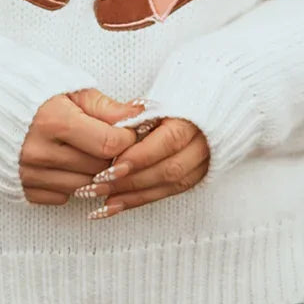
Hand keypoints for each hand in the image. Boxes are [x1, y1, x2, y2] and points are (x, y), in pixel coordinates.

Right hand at [19, 89, 147, 204]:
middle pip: (99, 169)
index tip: (126, 131)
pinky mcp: (20, 188)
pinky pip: (62, 197)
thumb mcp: (71, 89)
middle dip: (111, 156)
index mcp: (53, 121)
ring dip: (92, 172)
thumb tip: (140, 117)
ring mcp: (27, 173)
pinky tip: (64, 162)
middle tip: (107, 139)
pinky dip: (70, 183)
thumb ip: (106, 108)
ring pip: (84, 188)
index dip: (126, 139)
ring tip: (85, 150)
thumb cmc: (32, 90)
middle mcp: (39, 152)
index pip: (109, 144)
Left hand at [68, 101, 210, 215]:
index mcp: (194, 117)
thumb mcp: (148, 98)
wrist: (203, 104)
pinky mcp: (196, 175)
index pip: (169, 141)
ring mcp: (202, 162)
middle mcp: (203, 142)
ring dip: (134, 196)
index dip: (140, 157)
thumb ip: (134, 112)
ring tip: (103, 201)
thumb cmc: (168, 99)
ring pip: (170, 185)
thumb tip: (114, 126)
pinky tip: (115, 205)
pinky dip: (140, 199)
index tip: (112, 167)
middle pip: (170, 169)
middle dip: (133, 181)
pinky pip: (169, 192)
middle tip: (100, 185)